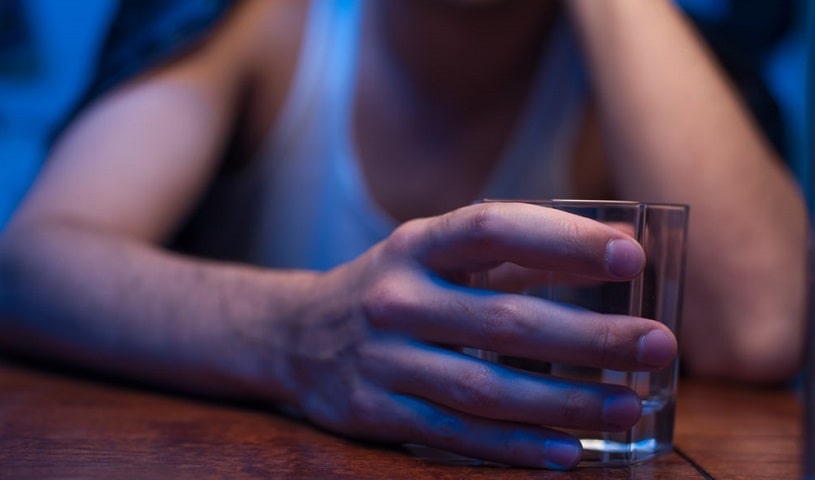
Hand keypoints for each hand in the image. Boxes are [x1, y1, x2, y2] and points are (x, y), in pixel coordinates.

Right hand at [278, 202, 676, 468]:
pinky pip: (454, 434)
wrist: (294, 334)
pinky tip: (566, 452)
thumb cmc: (389, 288)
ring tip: (628, 406)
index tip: (630, 256)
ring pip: (485, 389)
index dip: (562, 241)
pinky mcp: (374, 411)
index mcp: (415, 246)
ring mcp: (382, 359)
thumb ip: (517, 251)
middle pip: (504, 321)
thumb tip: (617, 242)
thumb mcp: (433, 254)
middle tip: (657, 348)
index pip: (492, 229)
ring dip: (564, 401)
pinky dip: (513, 447)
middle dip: (589, 337)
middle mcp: (396, 299)